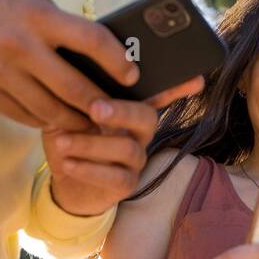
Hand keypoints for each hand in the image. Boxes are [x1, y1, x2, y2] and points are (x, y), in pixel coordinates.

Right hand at [0, 0, 141, 130]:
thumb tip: (100, 57)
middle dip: (101, 106)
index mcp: (39, 17)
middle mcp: (21, 46)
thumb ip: (62, 28)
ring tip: (92, 124)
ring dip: (75, 122)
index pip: (92, 40)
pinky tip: (57, 121)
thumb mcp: (31, 3)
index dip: (117, 61)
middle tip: (116, 114)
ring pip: (49, 110)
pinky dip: (44, 121)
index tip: (131, 75)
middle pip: (74, 88)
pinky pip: (23, 115)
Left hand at [42, 75, 203, 215]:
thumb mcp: (67, 111)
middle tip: (95, 109)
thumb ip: (76, 96)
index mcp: (130, 108)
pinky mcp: (126, 183)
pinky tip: (67, 163)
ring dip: (91, 144)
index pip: (158, 93)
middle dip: (122, 112)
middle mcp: (140, 132)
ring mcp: (136, 158)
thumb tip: (71, 75)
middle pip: (147, 117)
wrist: (63, 178)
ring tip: (62, 142)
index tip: (197, 79)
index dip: (178, 86)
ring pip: (127, 149)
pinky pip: (115, 177)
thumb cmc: (69, 134)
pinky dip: (88, 169)